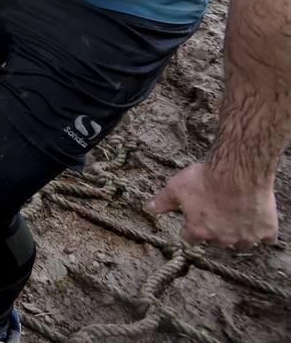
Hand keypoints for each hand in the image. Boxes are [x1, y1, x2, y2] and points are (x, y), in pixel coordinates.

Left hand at [147, 162, 278, 247]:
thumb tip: (148, 208)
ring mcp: (246, 237)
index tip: (192, 219)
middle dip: (214, 230)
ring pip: (241, 242)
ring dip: (238, 233)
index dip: (189, 228)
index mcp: (199, 231)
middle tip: (216, 212)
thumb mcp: (176, 187)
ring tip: (236, 216)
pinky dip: (264, 232)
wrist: (238, 172)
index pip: (189, 238)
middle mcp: (222, 239)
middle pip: (215, 241)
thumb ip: (163, 201)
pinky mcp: (266, 230)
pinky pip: (267, 238)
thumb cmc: (206, 178)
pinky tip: (258, 220)